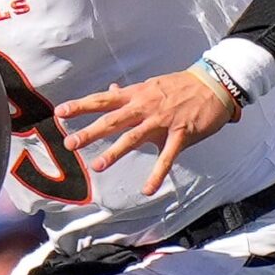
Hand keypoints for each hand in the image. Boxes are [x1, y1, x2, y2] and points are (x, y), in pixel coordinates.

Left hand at [56, 71, 236, 195]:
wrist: (215, 85)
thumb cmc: (181, 86)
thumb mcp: (152, 85)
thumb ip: (130, 93)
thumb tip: (110, 90)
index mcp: (137, 95)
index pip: (103, 100)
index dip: (81, 106)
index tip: (60, 112)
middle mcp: (145, 107)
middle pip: (112, 120)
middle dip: (90, 132)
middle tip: (70, 144)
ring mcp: (162, 121)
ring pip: (134, 138)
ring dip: (115, 152)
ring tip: (97, 166)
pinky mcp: (181, 135)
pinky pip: (167, 157)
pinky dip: (157, 174)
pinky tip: (147, 189)